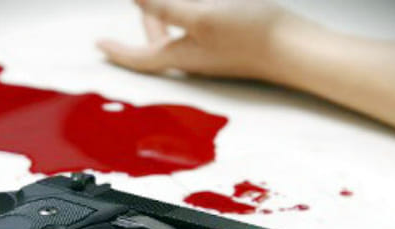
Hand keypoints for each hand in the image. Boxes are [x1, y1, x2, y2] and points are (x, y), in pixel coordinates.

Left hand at [97, 0, 311, 81]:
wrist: (296, 50)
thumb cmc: (252, 37)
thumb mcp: (200, 15)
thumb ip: (163, 5)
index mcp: (180, 55)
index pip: (139, 55)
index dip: (116, 49)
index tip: (98, 44)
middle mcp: (193, 57)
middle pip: (157, 43)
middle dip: (143, 22)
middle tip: (136, 8)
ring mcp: (213, 52)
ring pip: (177, 34)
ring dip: (165, 15)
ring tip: (159, 4)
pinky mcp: (230, 44)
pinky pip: (197, 29)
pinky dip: (188, 13)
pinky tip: (197, 4)